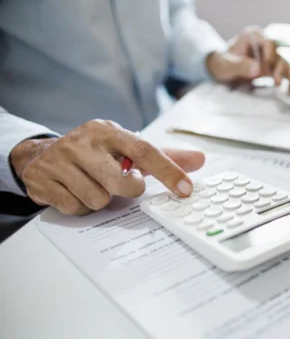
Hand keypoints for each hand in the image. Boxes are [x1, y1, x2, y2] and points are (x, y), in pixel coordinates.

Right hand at [9, 120, 204, 215]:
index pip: (145, 150)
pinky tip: (76, 191)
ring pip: (98, 199)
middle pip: (121, 181)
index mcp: (108, 131)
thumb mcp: (127, 148)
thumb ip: (164, 156)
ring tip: (93, 185)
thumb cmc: (95, 154)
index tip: (186, 189)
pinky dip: (81, 206)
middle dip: (128, 190)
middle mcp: (83, 142)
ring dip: (102, 200)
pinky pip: (76, 208)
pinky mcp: (42, 180)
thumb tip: (200, 159)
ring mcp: (60, 160)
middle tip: (124, 185)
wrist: (40, 156)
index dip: (168, 171)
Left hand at [206, 26, 289, 93]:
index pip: (268, 42)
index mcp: (253, 36)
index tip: (265, 70)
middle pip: (279, 54)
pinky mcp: (272, 67)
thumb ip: (240, 65)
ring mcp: (269, 55)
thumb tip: (258, 69)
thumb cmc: (220, 63)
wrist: (220, 69)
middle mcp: (265, 44)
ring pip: (284, 64)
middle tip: (277, 83)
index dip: (270, 56)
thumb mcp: (226, 65)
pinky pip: (284, 72)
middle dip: (281, 69)